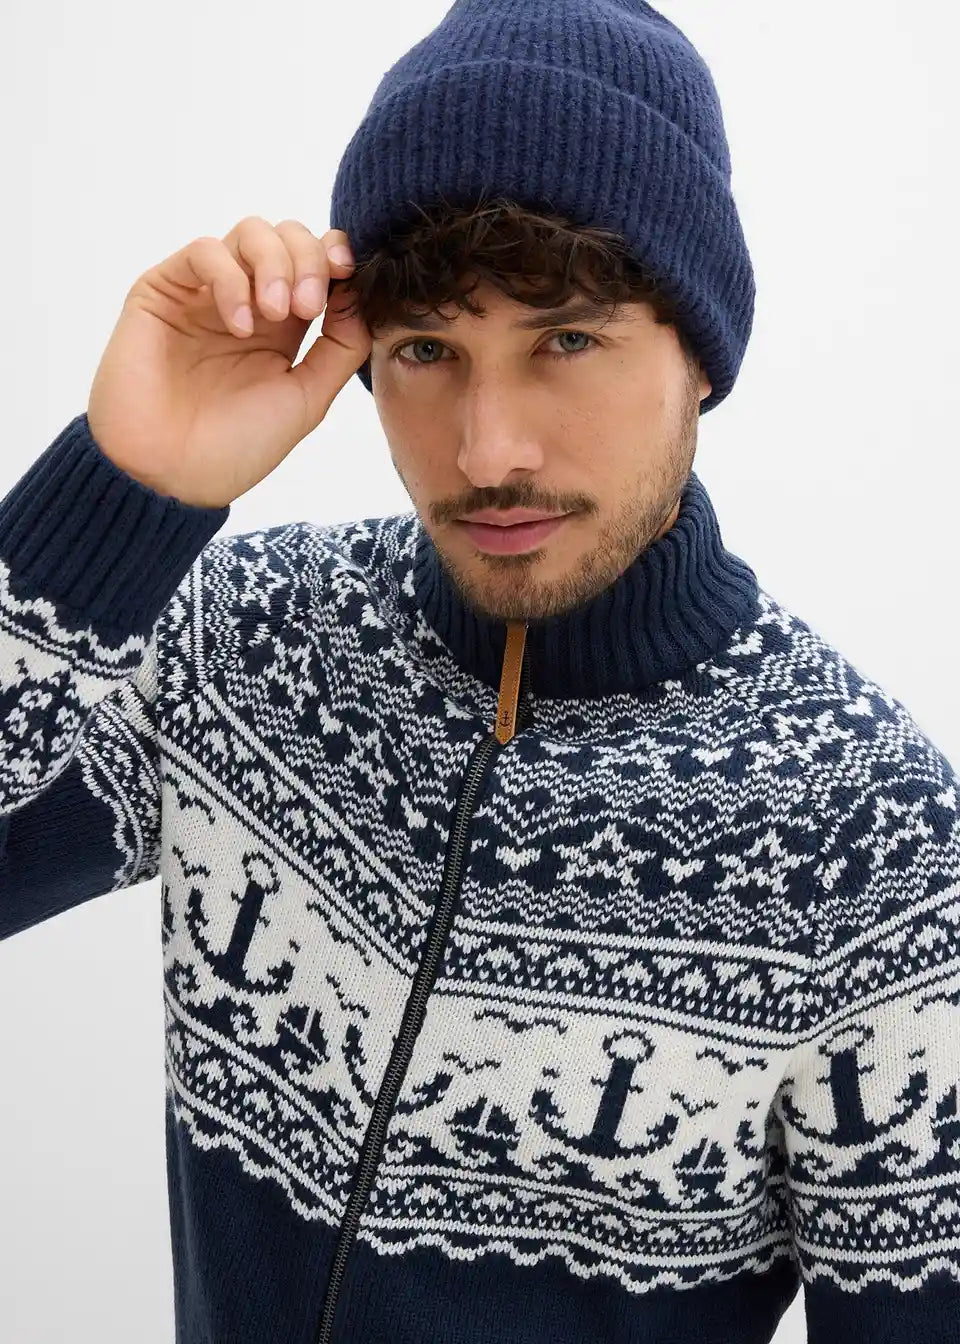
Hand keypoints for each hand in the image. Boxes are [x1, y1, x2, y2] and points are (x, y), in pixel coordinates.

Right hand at [86, 216, 371, 507]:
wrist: (172, 475)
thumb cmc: (236, 447)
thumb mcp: (308, 398)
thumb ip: (341, 347)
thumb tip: (359, 293)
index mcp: (283, 327)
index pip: (316, 263)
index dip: (335, 254)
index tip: (348, 272)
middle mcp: (246, 302)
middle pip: (288, 237)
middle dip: (308, 260)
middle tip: (307, 307)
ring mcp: (205, 294)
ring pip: (250, 232)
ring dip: (274, 263)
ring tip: (274, 313)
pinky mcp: (163, 291)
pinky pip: (204, 252)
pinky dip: (231, 279)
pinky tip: (239, 324)